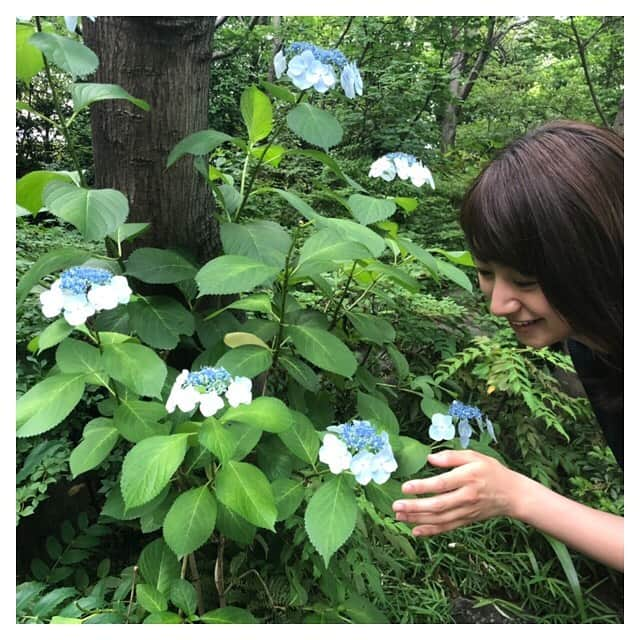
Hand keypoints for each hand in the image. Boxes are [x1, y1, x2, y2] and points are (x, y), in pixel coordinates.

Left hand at [392, 449, 520, 536]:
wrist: (512, 494)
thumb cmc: (491, 471)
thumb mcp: (474, 456)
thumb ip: (451, 456)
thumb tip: (430, 458)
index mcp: (467, 478)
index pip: (441, 484)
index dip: (422, 487)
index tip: (405, 487)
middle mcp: (466, 497)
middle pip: (437, 505)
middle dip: (414, 507)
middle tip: (396, 506)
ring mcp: (466, 511)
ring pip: (439, 519)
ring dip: (418, 519)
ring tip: (399, 516)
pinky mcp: (466, 520)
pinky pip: (446, 528)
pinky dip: (430, 531)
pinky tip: (415, 530)